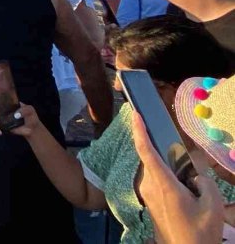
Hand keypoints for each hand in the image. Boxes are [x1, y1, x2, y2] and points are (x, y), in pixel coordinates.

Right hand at [0, 103, 40, 136]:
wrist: (33, 128)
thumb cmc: (31, 116)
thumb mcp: (30, 110)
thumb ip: (24, 110)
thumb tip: (16, 115)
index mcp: (9, 106)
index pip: (0, 103)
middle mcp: (5, 112)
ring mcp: (4, 120)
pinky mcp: (5, 128)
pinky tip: (0, 131)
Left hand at [131, 112, 224, 243]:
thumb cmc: (198, 231)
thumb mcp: (212, 204)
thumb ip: (204, 180)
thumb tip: (195, 171)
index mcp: (162, 184)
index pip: (145, 151)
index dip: (139, 131)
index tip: (135, 115)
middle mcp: (149, 186)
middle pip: (152, 159)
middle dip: (163, 151)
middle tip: (180, 153)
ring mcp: (147, 195)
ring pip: (155, 171)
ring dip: (168, 167)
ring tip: (189, 179)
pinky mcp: (150, 202)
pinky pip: (157, 181)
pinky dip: (168, 177)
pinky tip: (185, 186)